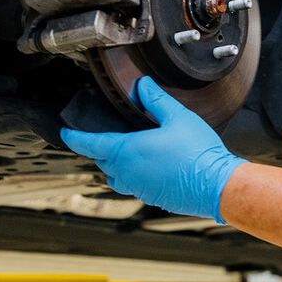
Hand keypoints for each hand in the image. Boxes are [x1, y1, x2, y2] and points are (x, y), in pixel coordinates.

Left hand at [60, 77, 244, 222]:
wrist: (216, 185)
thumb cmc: (198, 153)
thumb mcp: (177, 117)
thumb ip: (156, 100)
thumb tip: (142, 85)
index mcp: (128, 151)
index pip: (90, 144)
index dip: (75, 137)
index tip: (66, 132)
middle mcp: (127, 172)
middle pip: (102, 160)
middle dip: (100, 148)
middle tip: (105, 136)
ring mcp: (138, 187)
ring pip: (115, 175)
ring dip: (115, 164)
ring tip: (127, 151)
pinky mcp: (151, 196)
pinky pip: (132, 185)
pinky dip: (132, 174)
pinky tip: (150, 165)